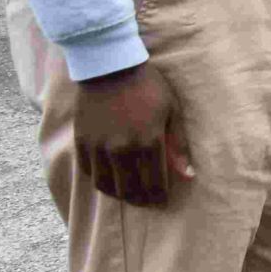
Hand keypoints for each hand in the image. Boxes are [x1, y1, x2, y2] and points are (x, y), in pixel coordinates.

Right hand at [75, 61, 192, 206]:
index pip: (154, 182)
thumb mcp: (172, 111)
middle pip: (130, 189)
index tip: (163, 201)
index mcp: (148, 141)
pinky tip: (109, 182)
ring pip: (107, 186)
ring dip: (119, 195)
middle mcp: (121, 149)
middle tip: (147, 203)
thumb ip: (179, 145)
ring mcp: (99, 147)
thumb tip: (189, 175)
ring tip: (129, 196)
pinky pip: (89, 173)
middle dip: (141, 200)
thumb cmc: (148, 87)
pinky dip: (99, 182)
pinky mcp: (81, 143)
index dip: (159, 196)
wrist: (110, 68)